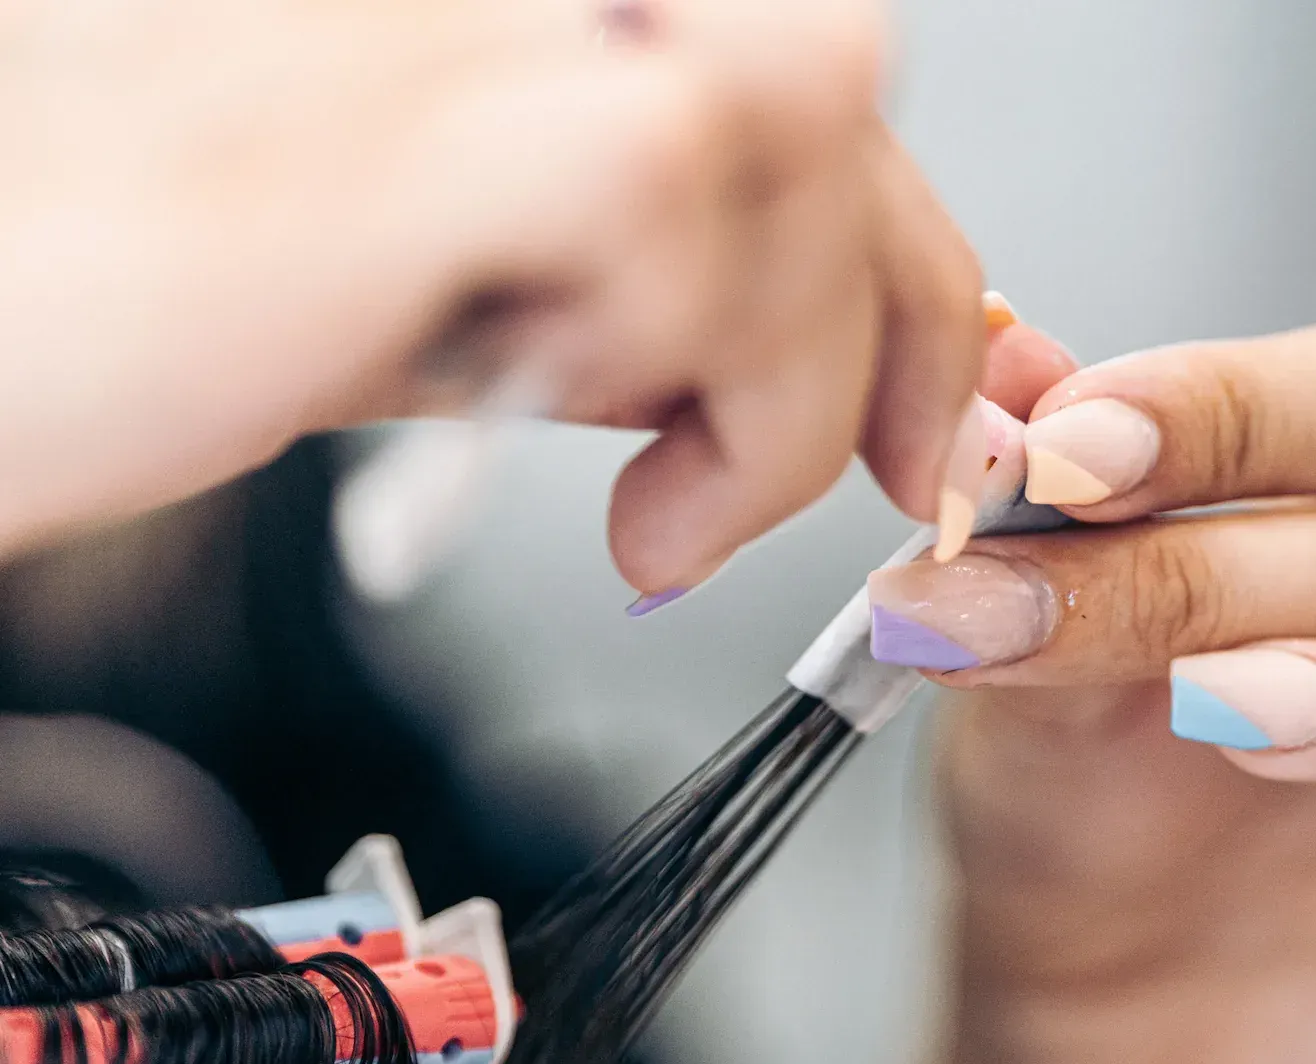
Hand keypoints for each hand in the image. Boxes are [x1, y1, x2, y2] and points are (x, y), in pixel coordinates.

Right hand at [0, 0, 982, 594]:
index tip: (907, 406)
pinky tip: (600, 471)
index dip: (897, 243)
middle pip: (837, 78)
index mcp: (533, 6)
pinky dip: (696, 368)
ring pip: (802, 122)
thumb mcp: (456, 276)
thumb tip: (813, 339)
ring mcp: (453, 19)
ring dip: (787, 365)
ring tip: (666, 510)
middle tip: (834, 476)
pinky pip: (667, 193)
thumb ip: (634, 273)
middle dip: (891, 315)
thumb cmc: (155, 307)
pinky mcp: (400, 122)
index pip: (801, 74)